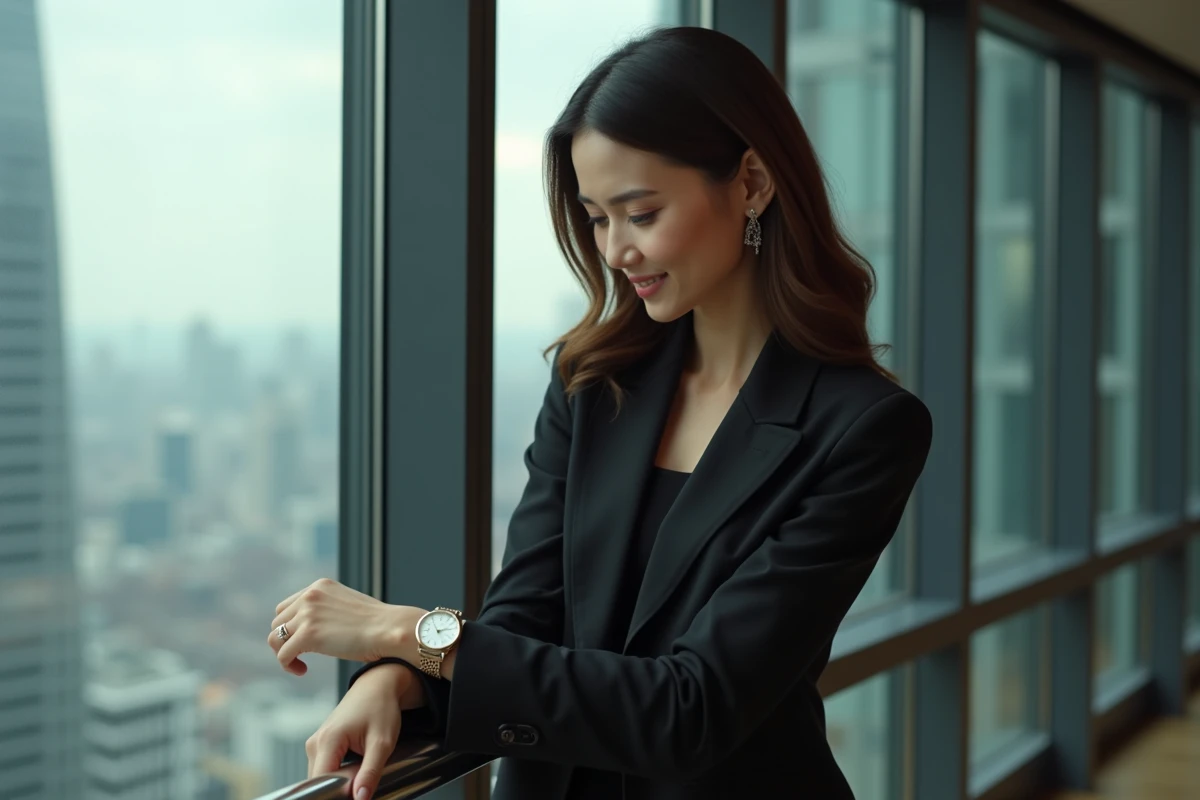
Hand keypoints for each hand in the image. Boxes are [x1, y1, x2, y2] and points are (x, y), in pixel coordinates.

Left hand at [268, 577, 425, 674]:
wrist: (391, 629)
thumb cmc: (378, 624)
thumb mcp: (349, 606)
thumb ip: (329, 610)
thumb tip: (319, 628)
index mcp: (320, 586)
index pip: (287, 606)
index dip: (291, 627)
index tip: (303, 642)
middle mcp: (310, 596)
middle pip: (278, 622)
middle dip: (285, 640)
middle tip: (301, 655)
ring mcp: (307, 614)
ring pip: (275, 638)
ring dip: (284, 653)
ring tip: (299, 663)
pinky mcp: (308, 635)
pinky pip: (283, 655)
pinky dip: (289, 665)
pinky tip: (302, 670)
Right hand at [307, 663, 410, 799]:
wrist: (378, 686)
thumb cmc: (381, 708)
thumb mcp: (382, 742)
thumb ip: (371, 772)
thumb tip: (360, 798)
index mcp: (328, 740)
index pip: (321, 782)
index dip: (337, 794)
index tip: (355, 795)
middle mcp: (315, 742)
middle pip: (318, 782)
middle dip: (338, 789)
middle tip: (361, 785)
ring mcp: (316, 743)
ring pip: (321, 776)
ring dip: (338, 782)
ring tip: (359, 775)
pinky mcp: (321, 744)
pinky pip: (324, 768)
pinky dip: (338, 774)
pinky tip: (354, 771)